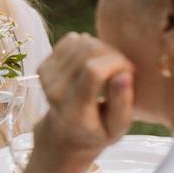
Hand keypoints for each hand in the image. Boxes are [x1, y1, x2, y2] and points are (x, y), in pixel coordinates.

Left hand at [36, 33, 134, 167]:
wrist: (66, 132)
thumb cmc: (98, 130)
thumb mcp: (117, 127)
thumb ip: (122, 103)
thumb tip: (124, 75)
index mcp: (73, 110)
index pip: (93, 71)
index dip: (117, 62)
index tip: (129, 70)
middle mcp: (54, 91)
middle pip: (88, 52)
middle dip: (113, 54)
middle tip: (122, 68)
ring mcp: (46, 76)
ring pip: (81, 43)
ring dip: (102, 48)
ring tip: (110, 66)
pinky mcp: (44, 65)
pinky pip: (72, 40)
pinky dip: (88, 45)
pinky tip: (94, 61)